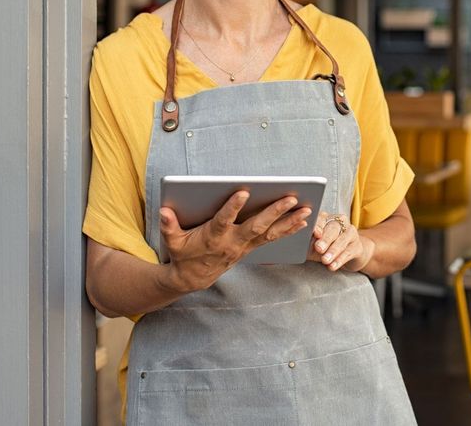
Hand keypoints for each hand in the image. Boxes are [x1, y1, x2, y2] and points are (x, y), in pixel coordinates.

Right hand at [159, 191, 311, 292]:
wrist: (193, 278)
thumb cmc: (183, 254)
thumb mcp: (172, 241)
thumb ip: (169, 226)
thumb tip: (164, 211)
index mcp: (213, 237)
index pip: (223, 220)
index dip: (233, 207)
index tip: (243, 192)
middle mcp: (233, 242)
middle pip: (256, 226)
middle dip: (274, 212)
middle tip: (291, 198)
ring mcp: (244, 246)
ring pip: (270, 233)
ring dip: (289, 221)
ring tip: (306, 209)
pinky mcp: (251, 248)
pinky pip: (273, 238)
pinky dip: (289, 229)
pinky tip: (303, 220)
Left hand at [310, 212, 374, 272]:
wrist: (345, 256)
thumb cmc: (325, 248)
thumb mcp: (313, 245)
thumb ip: (307, 242)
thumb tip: (299, 243)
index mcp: (326, 218)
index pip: (321, 219)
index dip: (318, 226)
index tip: (315, 233)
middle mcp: (340, 222)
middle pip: (333, 228)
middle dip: (325, 239)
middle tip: (319, 248)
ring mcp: (350, 233)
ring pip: (342, 240)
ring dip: (333, 251)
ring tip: (325, 260)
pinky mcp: (357, 245)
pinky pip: (349, 252)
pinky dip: (340, 260)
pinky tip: (333, 266)